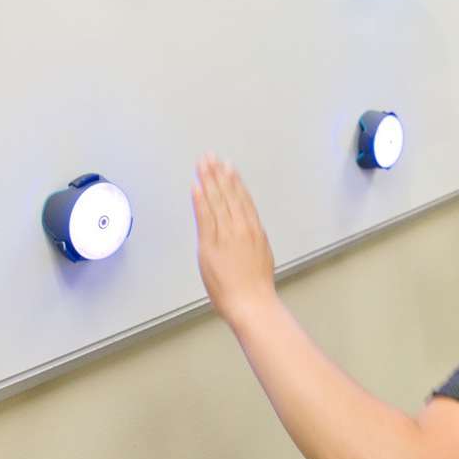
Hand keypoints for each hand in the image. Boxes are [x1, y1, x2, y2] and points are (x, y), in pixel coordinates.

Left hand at [192, 154, 276, 325]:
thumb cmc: (256, 286)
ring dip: (208, 180)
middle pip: (228, 194)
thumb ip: (252, 239)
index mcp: (254, 230)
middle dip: (218, 174)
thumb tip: (249, 232)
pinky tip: (196, 187)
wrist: (251, 302)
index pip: (242, 198)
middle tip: (210, 157)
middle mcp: (240, 228)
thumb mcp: (262, 256)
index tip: (228, 167)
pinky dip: (200, 201)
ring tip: (202, 165)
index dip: (234, 180)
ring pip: (216, 201)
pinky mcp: (210, 245)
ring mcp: (226, 235)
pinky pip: (205, 217)